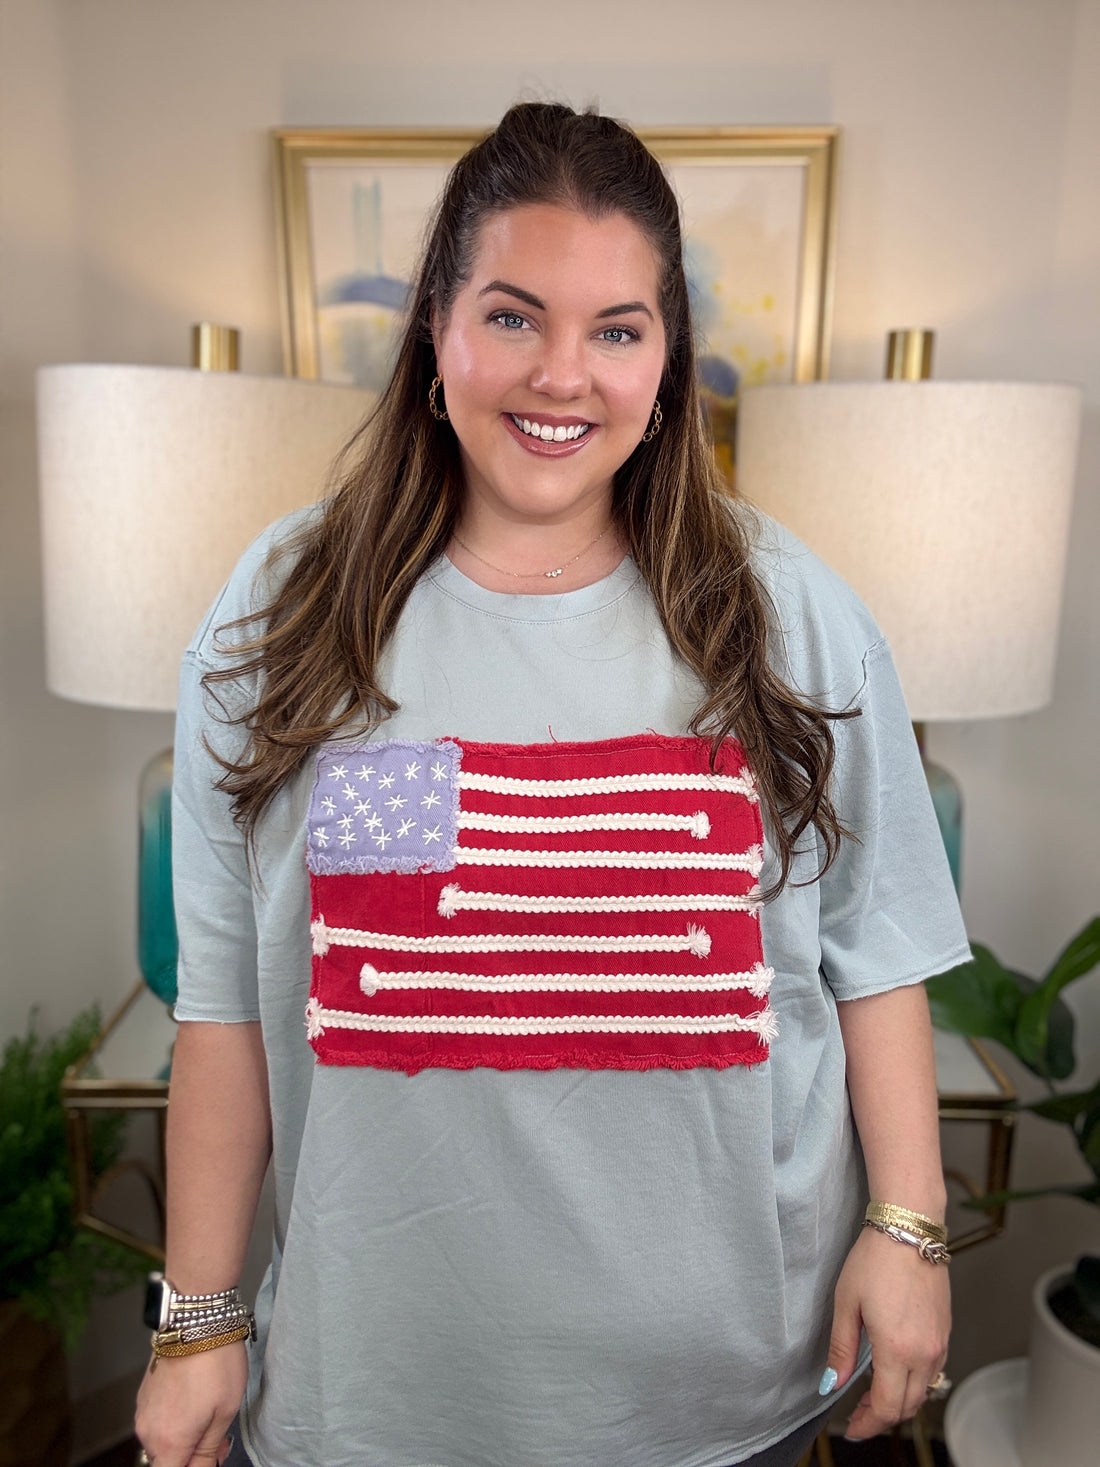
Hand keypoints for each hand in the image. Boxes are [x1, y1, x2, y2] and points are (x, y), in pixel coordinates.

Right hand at [135, 1341, 247, 1466]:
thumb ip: (208, 1451)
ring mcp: (143, 1413)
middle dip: (193, 1457)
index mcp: (168, 1443)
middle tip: (219, 1440)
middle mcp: (148, 1432)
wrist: (195, 1321)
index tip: (212, 1458)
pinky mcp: (144, 1397)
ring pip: (163, 1443)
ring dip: (185, 1440)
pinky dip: (175, 1423)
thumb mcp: (225, 1413)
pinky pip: (158, 1423)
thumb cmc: (215, 1364)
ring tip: (210, 1417)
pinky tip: (195, 1404)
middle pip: (167, 1462)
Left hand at [820, 1226, 949, 1438]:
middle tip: (858, 1414)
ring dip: (900, 1402)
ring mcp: (939, 1343)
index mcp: (897, 1349)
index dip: (868, 1423)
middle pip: (908, 1406)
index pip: (886, 1407)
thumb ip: (841, 1348)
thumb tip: (832, 1383)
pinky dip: (915, 1383)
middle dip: (882, 1417)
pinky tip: (895, 1373)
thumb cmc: (875, 1259)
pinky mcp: (945, 1332)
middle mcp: (924, 1352)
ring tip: (874, 1396)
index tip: (853, 1427)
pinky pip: (933, 1371)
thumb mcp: (846, 1303)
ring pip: (923, 1392)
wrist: (909, 1229)